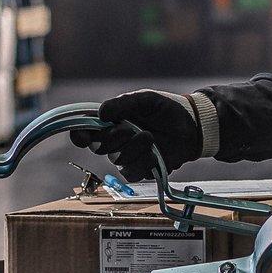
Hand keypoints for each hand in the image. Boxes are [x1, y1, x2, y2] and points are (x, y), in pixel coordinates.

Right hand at [71, 90, 202, 181]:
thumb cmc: (167, 109)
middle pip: (98, 147)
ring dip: (134, 149)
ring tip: (150, 137)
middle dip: (115, 138)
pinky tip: (155, 153)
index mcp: (111, 121)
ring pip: (117, 160)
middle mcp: (114, 140)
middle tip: (131, 129)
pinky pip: (132, 173)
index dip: (80, 135)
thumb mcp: (146, 99)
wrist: (191, 127)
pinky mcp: (140, 169)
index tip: (85, 137)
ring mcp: (126, 156)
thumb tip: (101, 113)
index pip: (84, 130)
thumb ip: (123, 103)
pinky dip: (144, 162)